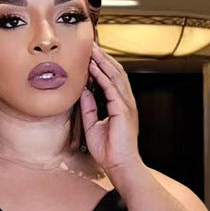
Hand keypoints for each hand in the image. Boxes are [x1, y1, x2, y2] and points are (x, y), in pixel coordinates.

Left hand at [80, 42, 142, 182]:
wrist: (120, 166)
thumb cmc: (109, 152)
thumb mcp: (93, 125)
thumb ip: (89, 107)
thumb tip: (83, 91)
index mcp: (120, 107)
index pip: (112, 80)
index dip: (101, 66)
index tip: (89, 55)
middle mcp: (126, 103)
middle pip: (116, 73)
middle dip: (103, 57)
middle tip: (90, 44)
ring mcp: (126, 106)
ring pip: (115, 76)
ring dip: (103, 61)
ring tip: (91, 49)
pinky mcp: (123, 111)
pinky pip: (111, 88)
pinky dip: (102, 76)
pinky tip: (92, 67)